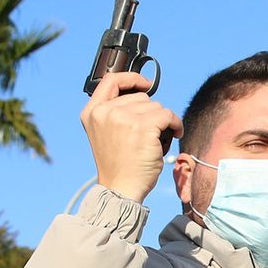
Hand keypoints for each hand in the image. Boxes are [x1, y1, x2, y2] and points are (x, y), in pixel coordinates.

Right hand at [80, 71, 182, 201]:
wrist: (121, 188)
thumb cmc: (118, 165)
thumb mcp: (105, 133)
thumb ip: (114, 112)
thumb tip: (142, 93)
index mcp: (92, 112)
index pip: (110, 81)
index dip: (131, 78)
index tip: (145, 84)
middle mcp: (105, 112)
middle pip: (140, 97)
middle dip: (150, 113)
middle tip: (150, 133)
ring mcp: (123, 118)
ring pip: (156, 106)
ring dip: (162, 121)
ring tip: (157, 139)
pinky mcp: (142, 127)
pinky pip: (167, 115)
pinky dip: (175, 123)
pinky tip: (174, 134)